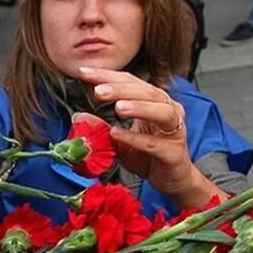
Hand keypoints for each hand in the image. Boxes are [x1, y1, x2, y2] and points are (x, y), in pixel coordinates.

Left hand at [72, 67, 210, 204]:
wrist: (172, 179)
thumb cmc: (148, 155)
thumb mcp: (119, 139)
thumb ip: (101, 127)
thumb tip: (78, 116)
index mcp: (155, 102)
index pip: (130, 82)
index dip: (108, 76)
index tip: (84, 72)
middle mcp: (168, 111)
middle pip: (147, 92)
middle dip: (121, 89)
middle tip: (98, 90)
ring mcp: (174, 132)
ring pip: (161, 112)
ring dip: (138, 107)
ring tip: (117, 107)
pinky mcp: (173, 153)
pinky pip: (155, 143)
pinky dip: (136, 138)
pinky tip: (117, 134)